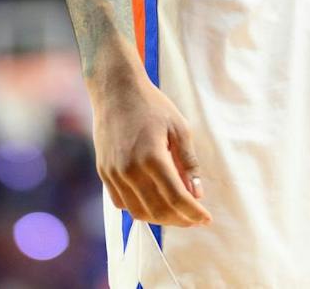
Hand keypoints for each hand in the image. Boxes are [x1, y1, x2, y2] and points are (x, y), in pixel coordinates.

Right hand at [91, 74, 211, 226]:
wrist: (116, 90)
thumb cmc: (151, 105)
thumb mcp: (179, 127)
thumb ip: (189, 162)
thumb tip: (196, 193)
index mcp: (152, 157)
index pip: (176, 198)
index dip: (193, 213)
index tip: (206, 218)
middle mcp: (130, 169)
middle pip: (158, 210)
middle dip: (180, 220)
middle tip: (193, 217)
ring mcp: (114, 173)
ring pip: (138, 212)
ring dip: (160, 219)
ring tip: (176, 213)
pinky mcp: (104, 172)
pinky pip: (121, 203)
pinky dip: (139, 209)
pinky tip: (152, 202)